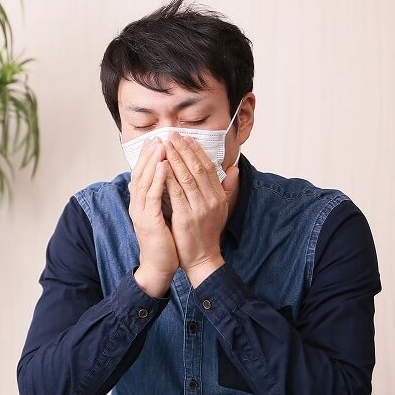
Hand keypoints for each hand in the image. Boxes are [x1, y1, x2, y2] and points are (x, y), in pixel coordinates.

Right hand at [128, 138, 178, 296]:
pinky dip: (158, 178)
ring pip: (144, 180)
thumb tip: (171, 180)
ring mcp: (140, 212)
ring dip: (153, 160)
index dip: (149, 156)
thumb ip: (166, 196)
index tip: (159, 140)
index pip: (143, 173)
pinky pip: (152, 195)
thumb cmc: (165, 240)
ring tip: (161, 144)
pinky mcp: (147, 220)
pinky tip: (165, 166)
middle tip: (159, 136)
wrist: (159, 265)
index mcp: (142, 202)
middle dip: (150, 153)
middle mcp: (137, 204)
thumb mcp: (165, 213)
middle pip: (140, 172)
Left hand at [163, 132, 238, 286]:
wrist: (203, 259)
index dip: (197, 151)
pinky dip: (168, 178)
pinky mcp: (186, 217)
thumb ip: (227, 188)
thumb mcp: (222, 209)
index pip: (208, 168)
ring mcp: (199, 209)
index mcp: (219, 196)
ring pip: (186, 177)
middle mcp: (211, 200)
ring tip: (165, 145)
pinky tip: (161, 166)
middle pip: (197, 168)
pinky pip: (176, 193)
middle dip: (184, 149)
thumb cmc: (208, 234)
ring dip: (175, 159)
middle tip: (172, 135)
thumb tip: (233, 169)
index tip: (187, 138)